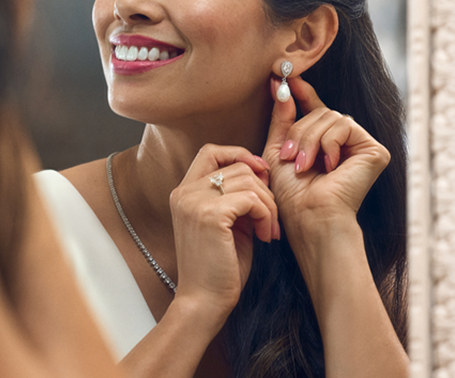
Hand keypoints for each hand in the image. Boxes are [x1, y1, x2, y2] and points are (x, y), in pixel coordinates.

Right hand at [168, 145, 278, 319]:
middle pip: (237, 166)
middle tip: (271, 220)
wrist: (204, 303)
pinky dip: (267, 216)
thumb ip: (236, 196)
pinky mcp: (210, 215)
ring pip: (249, 180)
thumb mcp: (227, 224)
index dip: (240, 155)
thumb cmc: (219, 268)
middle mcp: (184, 192)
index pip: (211, 152)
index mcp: (183, 193)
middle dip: (264, 190)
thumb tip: (262, 172)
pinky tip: (265, 237)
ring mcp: (194, 202)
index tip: (261, 176)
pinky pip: (252, 199)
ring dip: (269, 205)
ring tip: (269, 231)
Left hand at [263, 76, 389, 235]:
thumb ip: (282, 119)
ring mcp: (361, 146)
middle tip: (290, 157)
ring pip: (331, 117)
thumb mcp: (279, 151)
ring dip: (310, 140)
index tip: (285, 78)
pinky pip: (345, 125)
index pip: (316, 109)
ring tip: (303, 165)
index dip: (303, 92)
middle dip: (300, 131)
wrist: (309, 217)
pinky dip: (329, 143)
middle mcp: (345, 143)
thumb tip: (281, 86)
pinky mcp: (375, 151)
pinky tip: (329, 166)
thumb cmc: (292, 195)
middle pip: (321, 112)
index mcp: (324, 143)